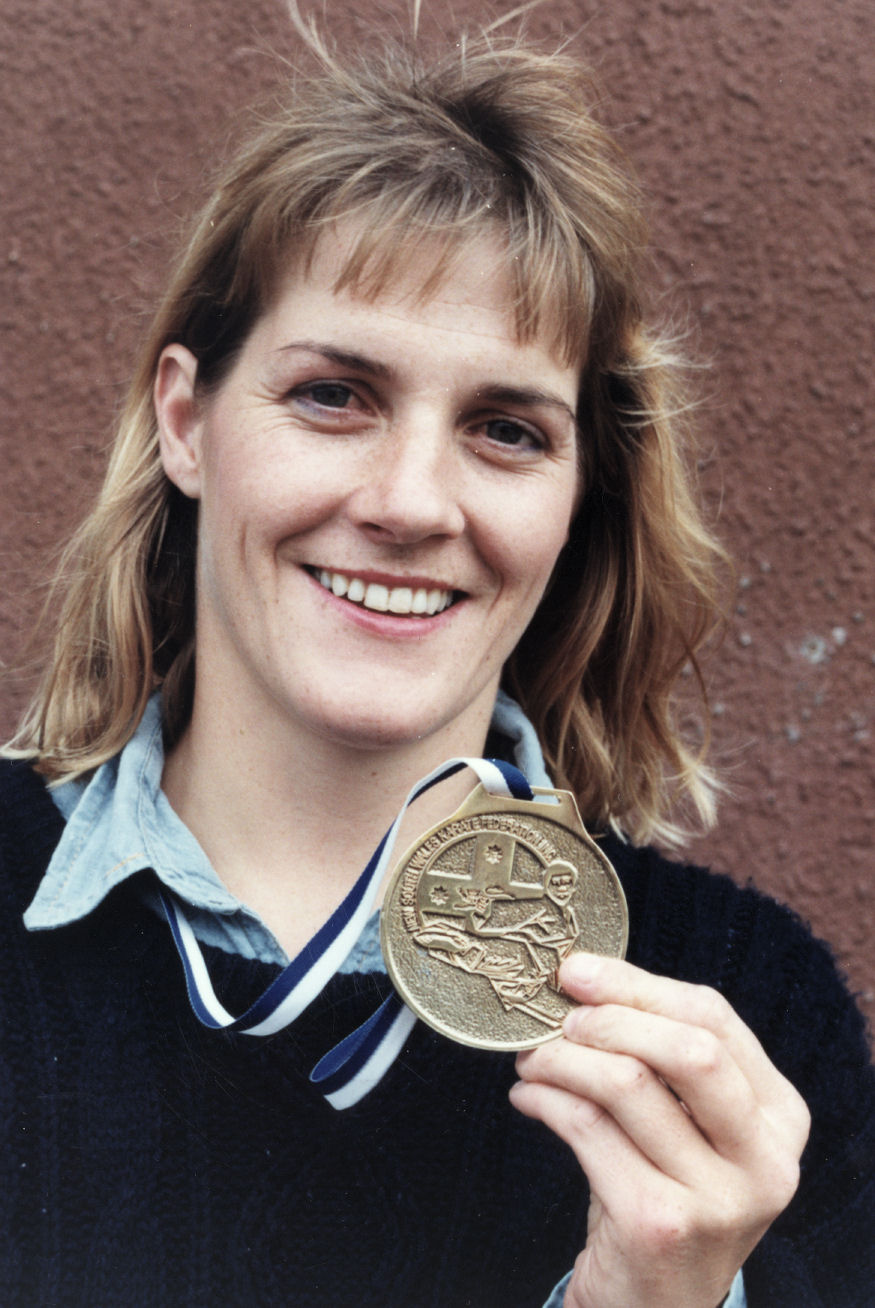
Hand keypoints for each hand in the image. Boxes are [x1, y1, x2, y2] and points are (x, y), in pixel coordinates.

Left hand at [509, 953, 809, 1307]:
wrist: (654, 1303)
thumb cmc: (666, 1190)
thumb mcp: (692, 1125)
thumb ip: (662, 1056)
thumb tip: (586, 978)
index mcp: (779, 1115)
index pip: (714, 1017)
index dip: (638, 983)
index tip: (578, 970)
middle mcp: (764, 1158)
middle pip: (688, 1047)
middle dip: (609, 1016)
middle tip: (557, 1017)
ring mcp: (717, 1197)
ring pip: (627, 1083)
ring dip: (561, 1059)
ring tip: (532, 1060)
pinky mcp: (660, 1224)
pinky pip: (587, 1130)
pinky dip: (544, 1101)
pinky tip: (529, 1099)